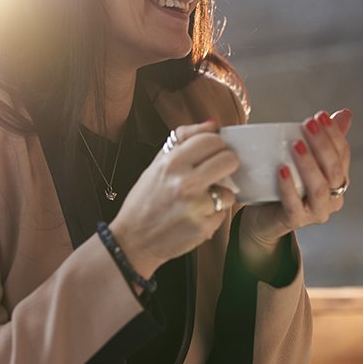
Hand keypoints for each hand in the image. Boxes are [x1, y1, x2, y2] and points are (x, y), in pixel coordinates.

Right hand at [110, 120, 238, 277]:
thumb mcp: (157, 163)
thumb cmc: (145, 199)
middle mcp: (183, 182)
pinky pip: (222, 214)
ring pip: (229, 191)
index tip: (212, 152)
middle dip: (226, 165)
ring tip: (202, 199)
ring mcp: (195, 206)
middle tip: (217, 172)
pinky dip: (213, 214)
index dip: (217, 144)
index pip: (212, 140)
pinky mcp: (203, 228)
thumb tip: (213, 124)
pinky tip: (197, 215)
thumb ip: (183, 139)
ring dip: (220, 194)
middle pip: (229, 160)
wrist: (133, 239)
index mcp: (171, 162)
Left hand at [239, 109, 351, 277]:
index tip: (319, 115)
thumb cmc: (284, 184)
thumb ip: (320, 139)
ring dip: (308, 164)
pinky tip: (281, 170)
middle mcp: (332, 198)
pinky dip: (288, 187)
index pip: (342, 154)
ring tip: (295, 143)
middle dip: (322, 145)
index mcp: (337, 180)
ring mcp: (315, 212)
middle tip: (308, 124)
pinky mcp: (294, 221)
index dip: (334, 134)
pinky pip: (294, 205)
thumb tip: (344, 113)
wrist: (262, 217)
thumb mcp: (301, 159)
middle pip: (333, 170)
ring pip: (318, 188)